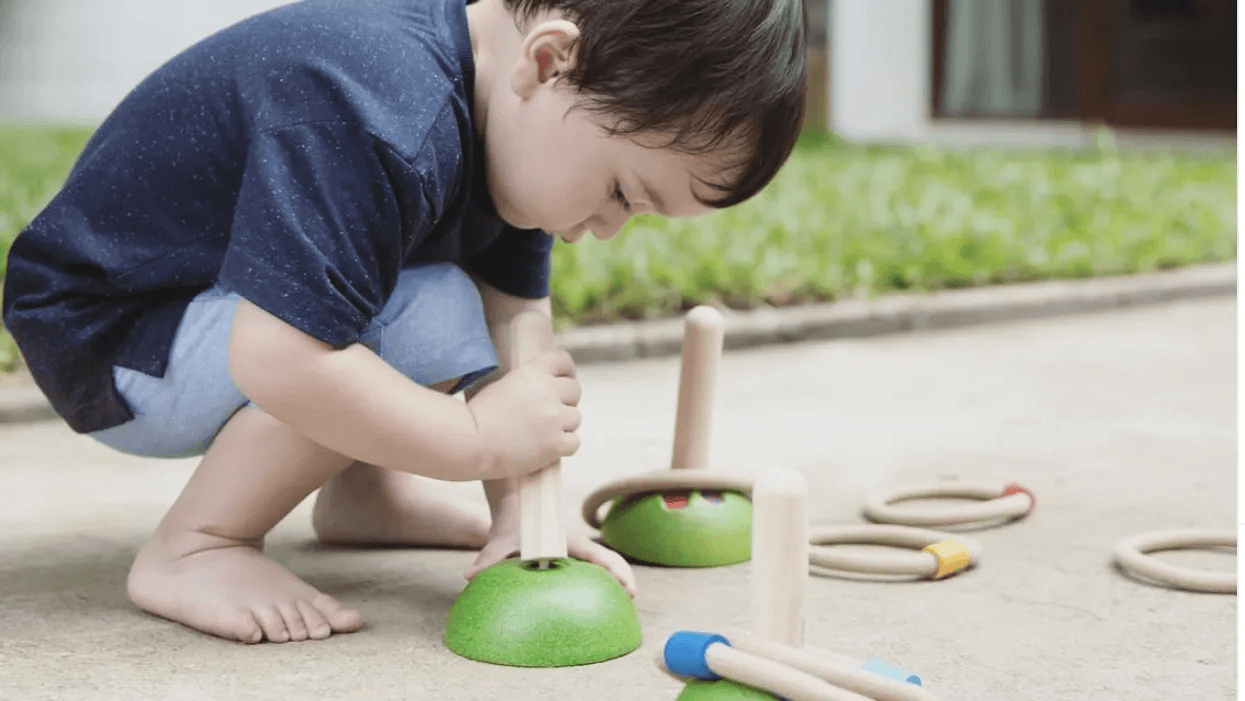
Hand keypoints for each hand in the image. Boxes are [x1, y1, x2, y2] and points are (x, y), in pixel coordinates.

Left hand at [464, 532, 637, 598]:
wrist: (515, 509)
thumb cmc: (508, 527)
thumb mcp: (497, 543)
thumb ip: (487, 559)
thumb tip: (469, 576)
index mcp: (562, 541)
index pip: (593, 553)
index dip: (611, 568)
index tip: (626, 585)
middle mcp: (573, 545)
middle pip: (606, 558)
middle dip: (622, 575)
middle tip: (632, 597)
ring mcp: (574, 551)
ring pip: (602, 561)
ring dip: (616, 577)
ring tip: (625, 601)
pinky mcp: (570, 556)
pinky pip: (591, 566)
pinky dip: (603, 577)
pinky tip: (602, 597)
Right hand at [467, 348, 582, 479]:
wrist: (470, 442)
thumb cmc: (478, 415)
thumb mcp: (502, 384)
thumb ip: (526, 380)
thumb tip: (545, 383)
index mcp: (534, 371)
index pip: (563, 361)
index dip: (565, 371)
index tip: (563, 379)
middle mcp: (548, 391)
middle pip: (574, 390)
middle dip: (565, 400)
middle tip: (550, 411)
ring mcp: (554, 418)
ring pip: (575, 418)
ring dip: (563, 425)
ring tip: (543, 432)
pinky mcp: (555, 443)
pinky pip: (574, 442)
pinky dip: (563, 446)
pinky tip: (548, 448)